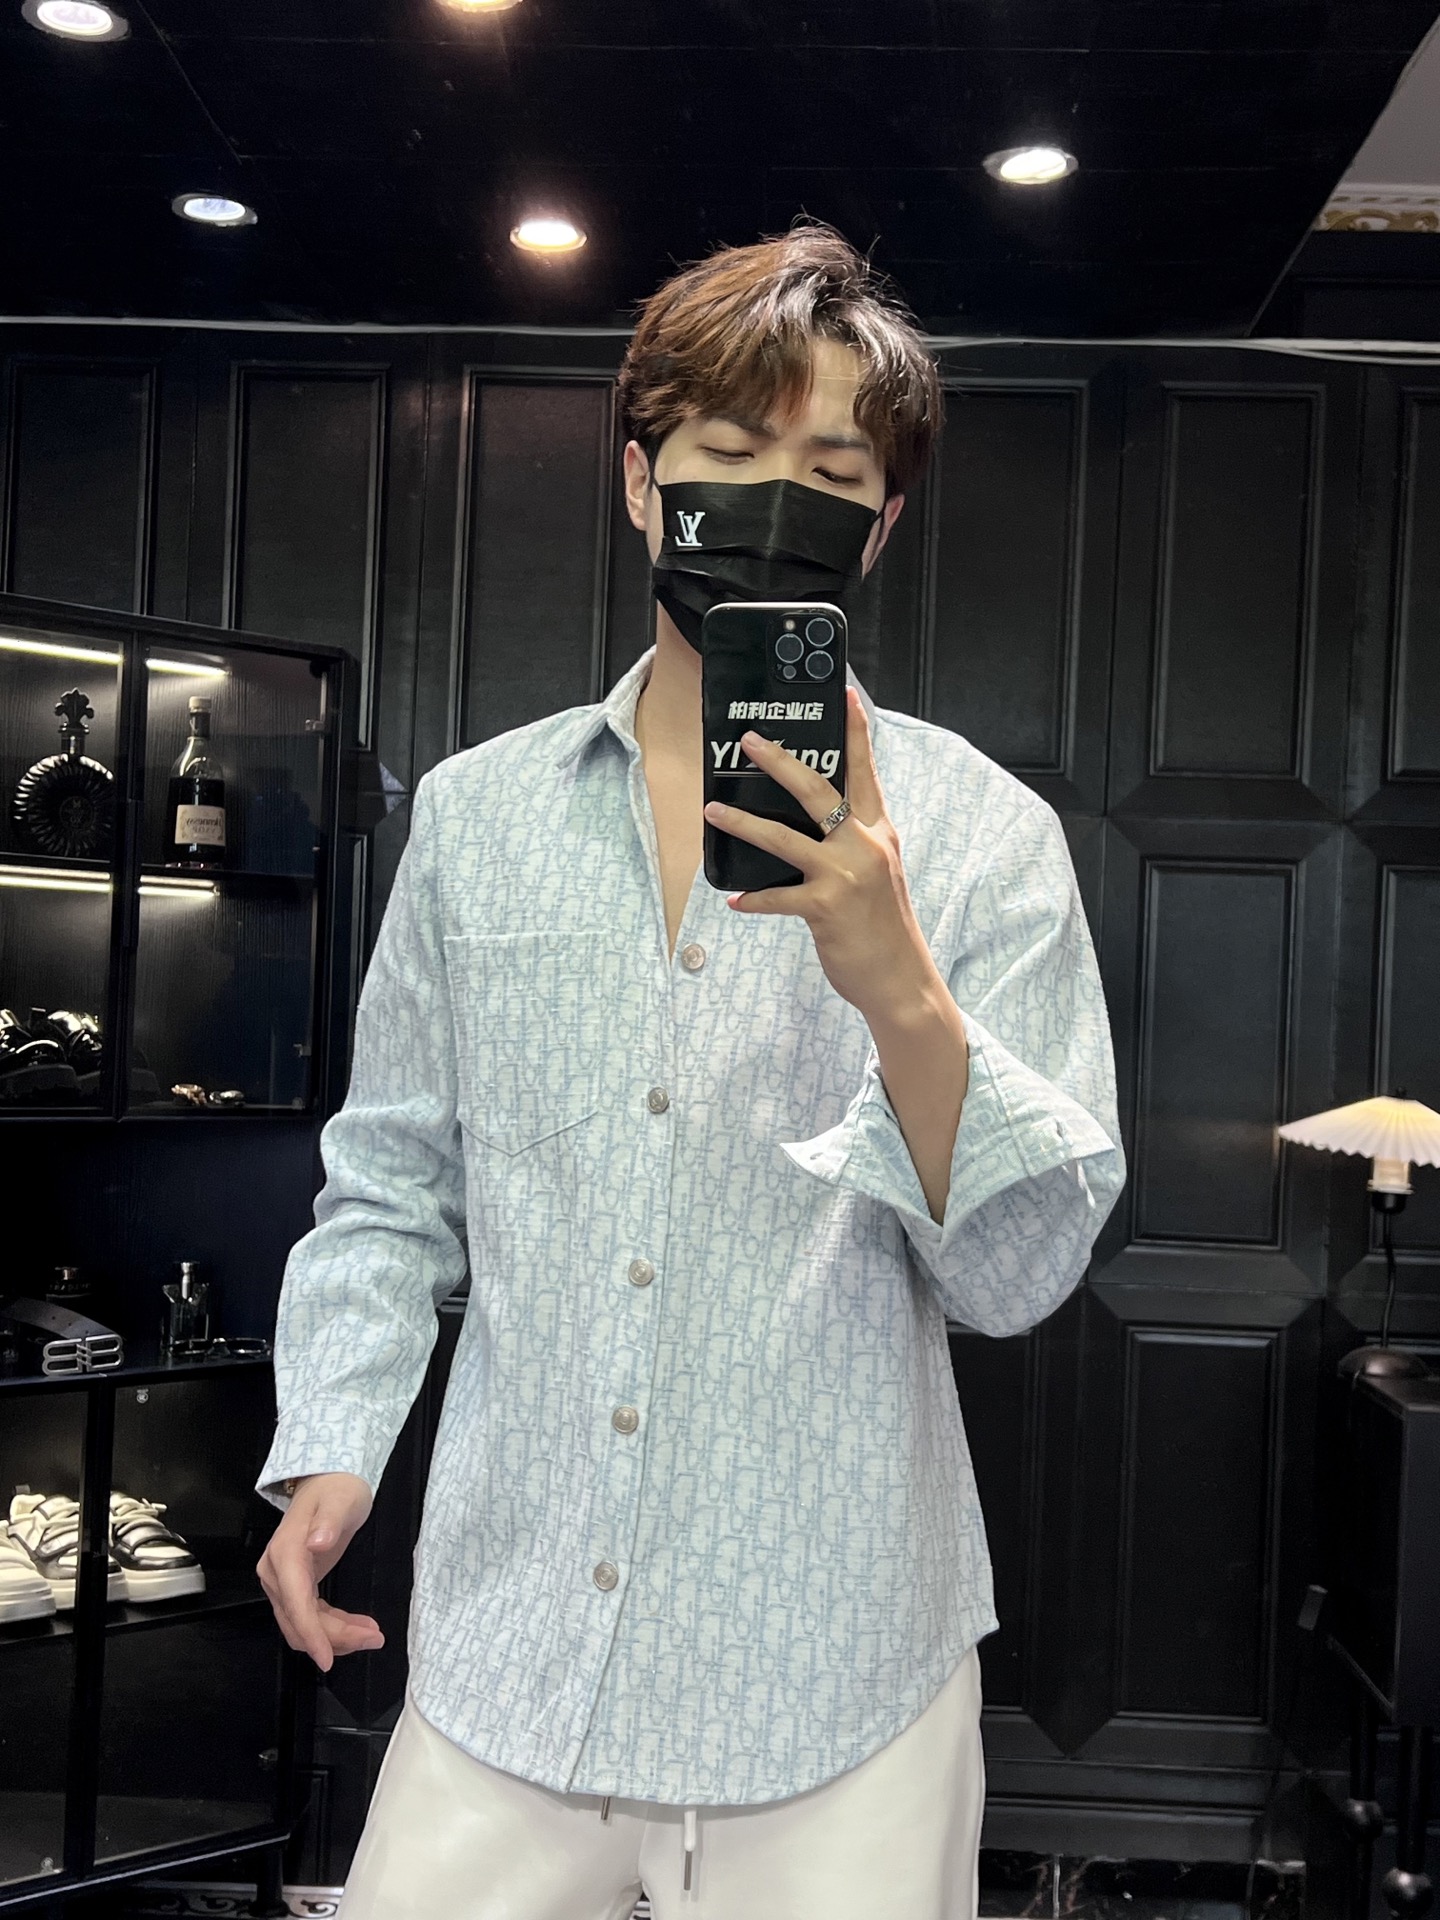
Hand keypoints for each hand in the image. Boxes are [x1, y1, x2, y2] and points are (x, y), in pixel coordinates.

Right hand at [256, 1471, 383, 1671]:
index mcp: (285, 1553)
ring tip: (371, 1633)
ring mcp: (283, 1580)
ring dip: (335, 1636)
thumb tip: (315, 1543)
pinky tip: (357, 1625)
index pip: (295, 1602)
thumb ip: (330, 1522)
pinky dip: (331, 1627)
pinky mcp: (296, 1584)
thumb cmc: (338, 1488)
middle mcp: (276, 1571)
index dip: (311, 1633)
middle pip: (299, 1620)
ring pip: (303, 1624)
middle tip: (374, 1637)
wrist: (330, 1480)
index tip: (327, 1658)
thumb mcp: (341, 1500)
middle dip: (334, 1637)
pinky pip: (309, 1616)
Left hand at [702, 685, 939, 1020]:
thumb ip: (851, 845)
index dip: (856, 733)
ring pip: (784, 837)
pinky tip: (736, 899)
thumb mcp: (877, 875)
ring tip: (713, 811)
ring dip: (743, 823)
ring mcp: (845, 876)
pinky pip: (777, 896)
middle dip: (780, 762)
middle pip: (818, 790)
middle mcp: (865, 847)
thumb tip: (811, 825)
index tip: (846, 696)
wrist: (901, 980)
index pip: (866, 773)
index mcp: (880, 834)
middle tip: (749, 741)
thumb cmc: (883, 927)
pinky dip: (754, 898)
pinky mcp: (826, 907)